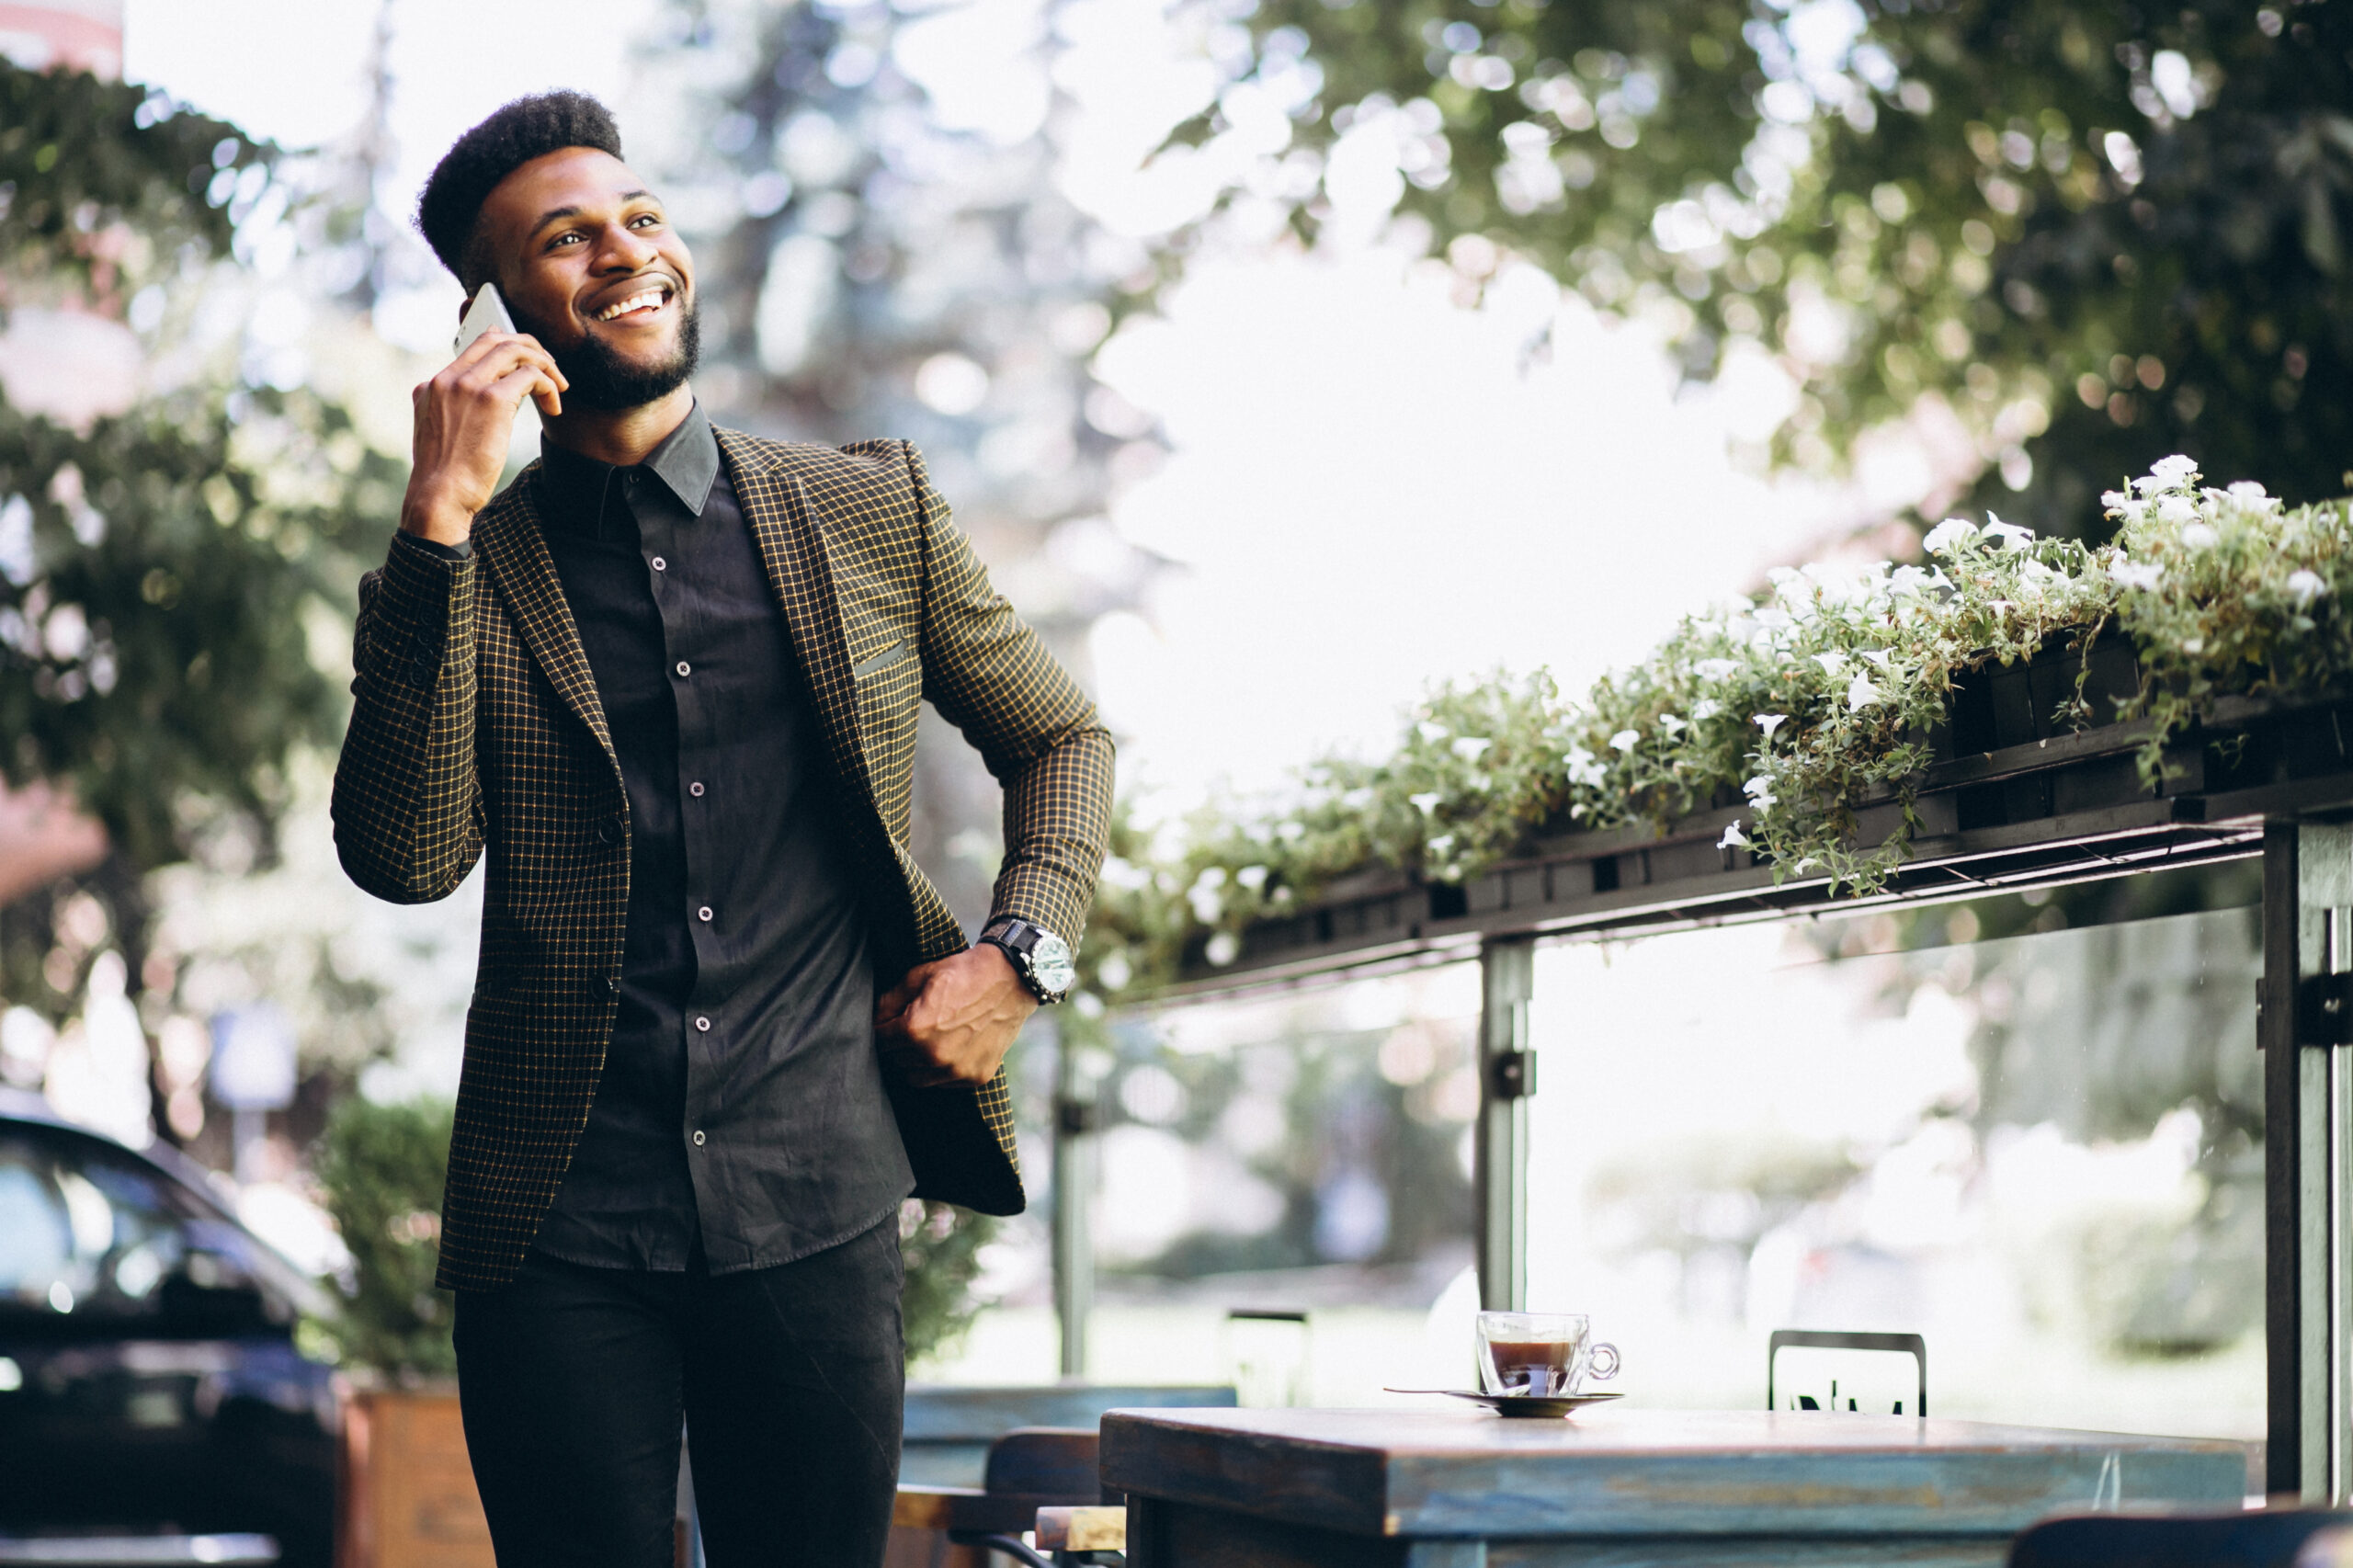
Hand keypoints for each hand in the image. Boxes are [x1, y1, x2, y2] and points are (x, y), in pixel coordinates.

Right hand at [400, 332, 568, 545]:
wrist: (439, 495)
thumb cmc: (444, 475)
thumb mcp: (436, 433)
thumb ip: (449, 409)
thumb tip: (475, 403)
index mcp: (433, 385)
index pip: (474, 345)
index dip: (507, 343)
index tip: (528, 357)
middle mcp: (448, 379)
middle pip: (496, 340)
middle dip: (531, 347)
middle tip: (550, 367)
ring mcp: (469, 386)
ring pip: (515, 351)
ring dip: (545, 365)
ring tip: (559, 386)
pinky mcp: (492, 400)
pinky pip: (530, 375)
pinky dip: (549, 386)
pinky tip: (554, 406)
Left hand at [875, 944, 1037, 1087]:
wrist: (1010, 980)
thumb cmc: (962, 974)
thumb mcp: (920, 975)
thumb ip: (890, 1000)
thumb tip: (874, 1018)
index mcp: (915, 1030)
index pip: (880, 1039)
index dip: (882, 1027)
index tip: (890, 1020)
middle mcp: (934, 1056)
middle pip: (896, 1060)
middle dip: (899, 1044)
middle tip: (913, 1026)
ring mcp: (956, 1070)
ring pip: (916, 1077)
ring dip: (916, 1061)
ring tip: (929, 1039)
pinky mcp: (974, 1077)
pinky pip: (942, 1082)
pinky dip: (940, 1069)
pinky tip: (950, 1047)